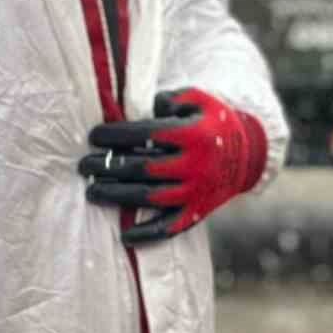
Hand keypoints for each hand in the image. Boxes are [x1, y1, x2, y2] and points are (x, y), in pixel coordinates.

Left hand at [78, 88, 268, 246]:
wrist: (248, 154)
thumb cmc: (214, 121)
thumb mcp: (198, 99)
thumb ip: (170, 99)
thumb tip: (145, 108)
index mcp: (192, 135)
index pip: (145, 134)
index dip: (116, 135)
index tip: (93, 136)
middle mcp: (193, 166)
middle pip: (141, 168)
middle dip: (108, 166)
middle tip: (83, 166)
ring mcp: (194, 192)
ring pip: (148, 198)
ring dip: (116, 196)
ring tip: (91, 191)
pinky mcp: (196, 212)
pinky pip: (168, 228)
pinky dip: (146, 233)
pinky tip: (123, 233)